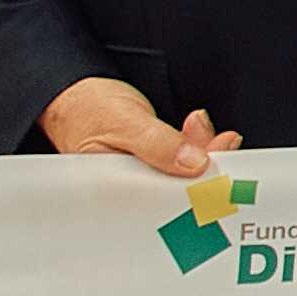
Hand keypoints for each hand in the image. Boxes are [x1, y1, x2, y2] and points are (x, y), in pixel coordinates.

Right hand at [41, 76, 235, 177]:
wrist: (74, 91)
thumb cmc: (84, 109)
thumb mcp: (124, 122)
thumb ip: (158, 144)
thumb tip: (194, 163)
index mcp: (115, 195)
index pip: (164, 204)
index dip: (196, 191)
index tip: (218, 173)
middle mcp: (132, 192)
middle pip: (181, 192)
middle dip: (207, 169)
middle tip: (223, 144)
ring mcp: (144, 178)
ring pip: (186, 176)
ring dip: (205, 152)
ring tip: (202, 128)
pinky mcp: (154, 165)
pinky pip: (183, 162)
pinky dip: (197, 145)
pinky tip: (198, 129)